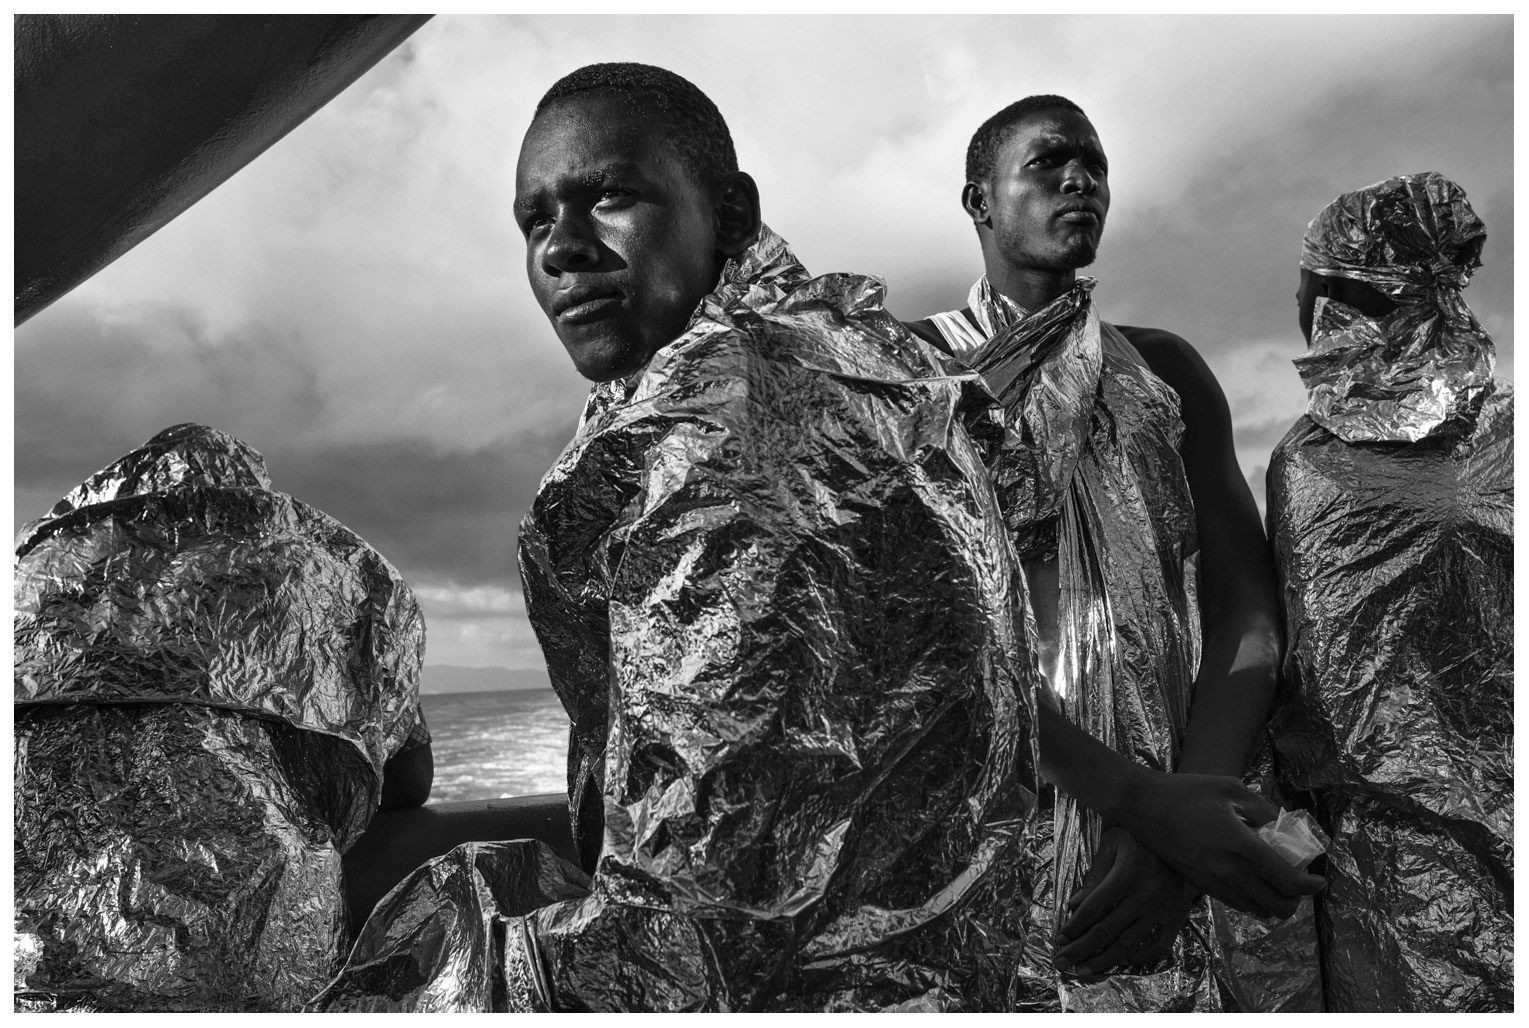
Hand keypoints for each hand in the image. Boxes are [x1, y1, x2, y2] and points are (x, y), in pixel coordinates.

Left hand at [1053, 827, 1194, 975]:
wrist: (1183, 836)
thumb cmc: (1140, 836)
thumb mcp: (1112, 844)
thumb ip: (1094, 876)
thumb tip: (1074, 906)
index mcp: (1127, 873)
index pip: (1094, 908)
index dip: (1074, 926)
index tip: (1059, 939)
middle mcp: (1146, 894)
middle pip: (1107, 930)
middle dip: (1081, 949)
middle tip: (1061, 962)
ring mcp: (1163, 908)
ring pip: (1130, 943)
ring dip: (1104, 959)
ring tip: (1084, 970)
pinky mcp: (1178, 915)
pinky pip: (1161, 945)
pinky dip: (1143, 958)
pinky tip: (1125, 962)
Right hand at [1127, 772, 1324, 918]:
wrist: (1142, 805)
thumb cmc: (1186, 791)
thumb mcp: (1231, 789)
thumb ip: (1264, 808)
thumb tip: (1285, 825)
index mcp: (1243, 848)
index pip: (1289, 882)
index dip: (1311, 885)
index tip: (1320, 879)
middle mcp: (1231, 873)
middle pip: (1278, 907)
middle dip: (1296, 899)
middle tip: (1298, 881)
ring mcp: (1213, 883)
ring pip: (1257, 910)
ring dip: (1274, 901)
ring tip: (1276, 881)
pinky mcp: (1200, 885)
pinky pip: (1236, 904)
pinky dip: (1253, 899)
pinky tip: (1251, 879)